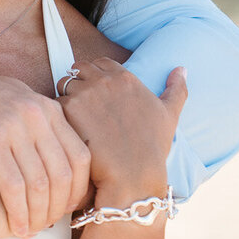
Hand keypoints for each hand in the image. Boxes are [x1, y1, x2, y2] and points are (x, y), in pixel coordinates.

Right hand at [0, 68, 92, 238]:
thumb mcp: (16, 101)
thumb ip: (39, 126)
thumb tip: (55, 158)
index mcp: (47, 108)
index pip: (81, 157)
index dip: (78, 189)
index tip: (67, 208)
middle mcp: (37, 115)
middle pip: (63, 174)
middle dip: (58, 207)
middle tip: (49, 225)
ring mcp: (15, 126)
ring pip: (39, 183)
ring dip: (38, 214)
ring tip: (32, 230)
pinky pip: (13, 186)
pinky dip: (18, 211)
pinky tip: (16, 226)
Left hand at [58, 60, 186, 201]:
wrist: (132, 175)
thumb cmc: (152, 148)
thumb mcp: (169, 115)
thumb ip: (176, 88)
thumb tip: (182, 68)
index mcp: (125, 78)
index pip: (101, 63)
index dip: (97, 76)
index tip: (98, 93)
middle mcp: (104, 80)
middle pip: (80, 68)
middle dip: (80, 81)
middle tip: (83, 105)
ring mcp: (85, 93)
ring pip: (65, 83)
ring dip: (67, 96)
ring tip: (76, 118)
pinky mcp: (69, 109)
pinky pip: (56, 102)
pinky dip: (60, 114)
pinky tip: (70, 129)